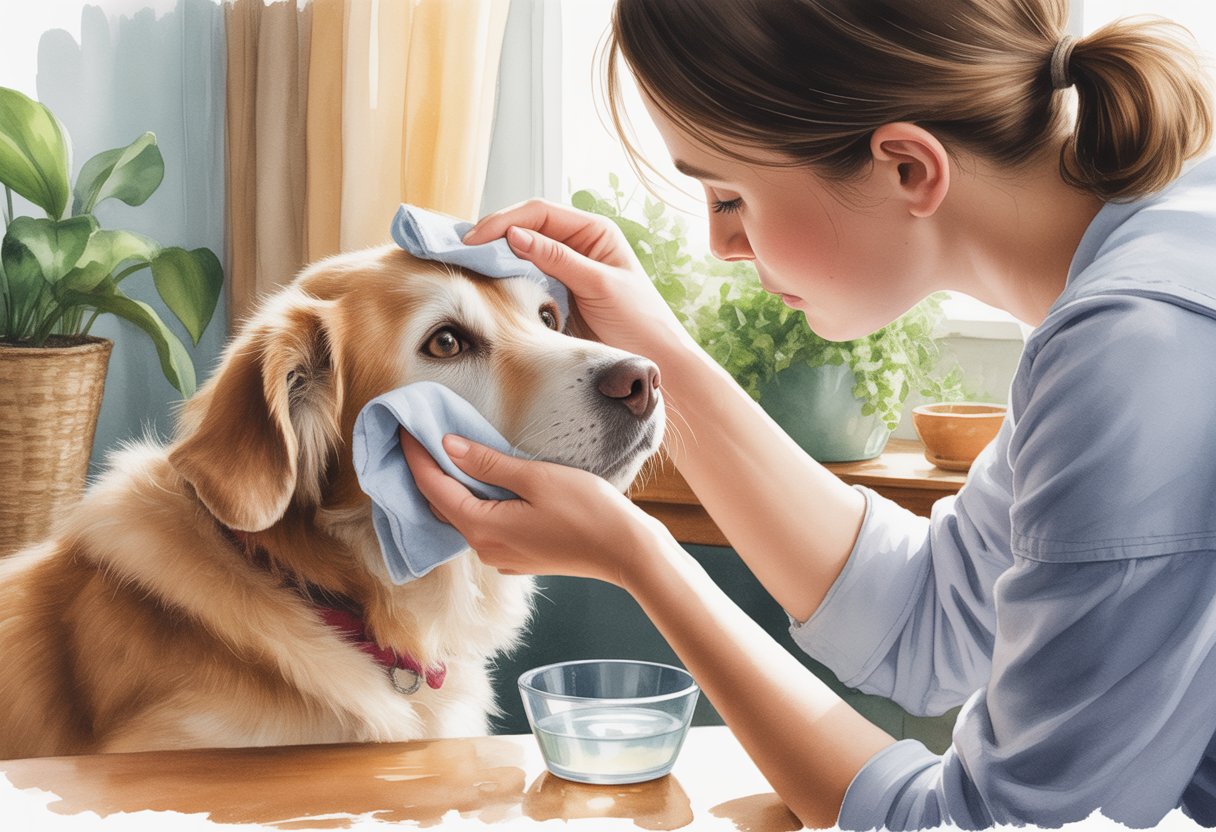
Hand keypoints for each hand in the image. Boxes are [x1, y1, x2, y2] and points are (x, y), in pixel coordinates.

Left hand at [400, 429, 658, 586]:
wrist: (625, 551)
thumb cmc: (588, 510)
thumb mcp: (536, 477)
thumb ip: (488, 463)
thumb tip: (447, 447)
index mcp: (483, 527)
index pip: (433, 487)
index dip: (416, 456)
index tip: (404, 428)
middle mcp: (484, 547)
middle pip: (442, 505)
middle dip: (425, 471)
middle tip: (415, 437)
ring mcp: (500, 555)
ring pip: (461, 516)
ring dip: (448, 486)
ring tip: (440, 454)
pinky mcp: (517, 555)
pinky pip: (480, 525)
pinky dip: (470, 501)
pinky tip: (476, 481)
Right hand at [462, 198, 694, 359]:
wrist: (654, 358)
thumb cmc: (640, 320)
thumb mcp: (599, 285)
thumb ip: (558, 259)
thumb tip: (513, 235)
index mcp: (593, 231)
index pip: (540, 212)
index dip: (504, 220)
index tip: (475, 238)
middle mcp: (577, 244)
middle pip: (525, 227)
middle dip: (493, 234)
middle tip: (459, 249)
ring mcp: (564, 269)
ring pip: (520, 252)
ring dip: (494, 255)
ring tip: (463, 262)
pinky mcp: (556, 294)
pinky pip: (524, 278)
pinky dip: (503, 278)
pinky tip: (484, 282)